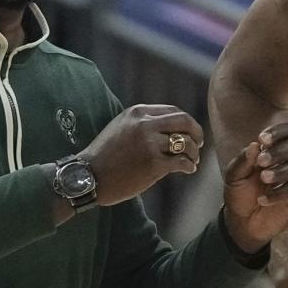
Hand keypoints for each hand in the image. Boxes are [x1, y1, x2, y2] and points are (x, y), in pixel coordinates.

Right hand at [82, 104, 203, 205]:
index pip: (173, 111)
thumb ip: (143, 123)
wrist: (88, 177)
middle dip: (197, 133)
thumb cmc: (105, 156)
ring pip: (186, 142)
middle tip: (200, 144)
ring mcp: (150, 143)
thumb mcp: (121, 127)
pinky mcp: (153, 164)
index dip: (187, 122)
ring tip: (193, 161)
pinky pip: (181, 161)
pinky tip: (188, 170)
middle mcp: (145, 124)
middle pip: (185, 122)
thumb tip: (171, 127)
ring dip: (194, 153)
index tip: (191, 133)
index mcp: (138, 113)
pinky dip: (189, 166)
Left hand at [221, 122, 287, 252]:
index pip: (285, 131)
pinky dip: (279, 193)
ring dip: (279, 171)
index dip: (277, 132)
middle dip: (279, 151)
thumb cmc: (240, 194)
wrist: (242, 222)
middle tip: (261, 161)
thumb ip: (243, 160)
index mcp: (273, 149)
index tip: (263, 139)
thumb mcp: (234, 176)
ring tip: (263, 178)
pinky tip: (263, 199)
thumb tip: (255, 145)